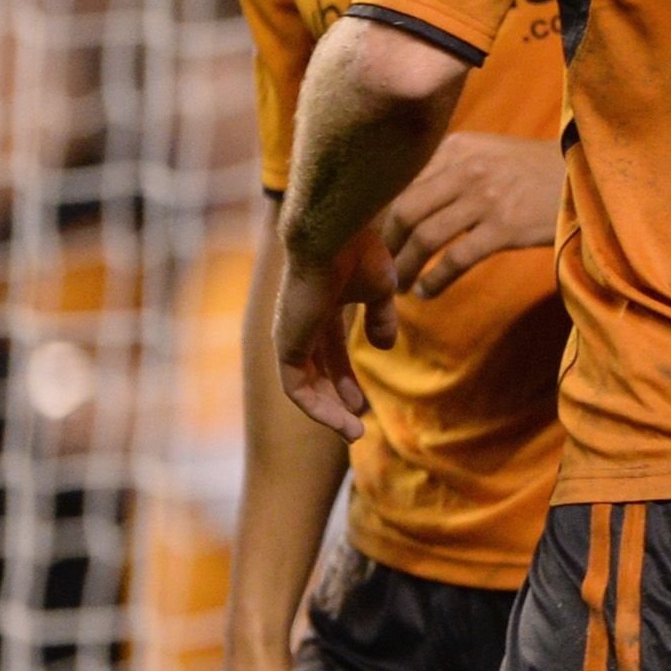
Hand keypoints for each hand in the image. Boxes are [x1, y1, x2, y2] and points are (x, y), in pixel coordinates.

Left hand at [273, 232, 395, 439]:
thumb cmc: (360, 253)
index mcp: (319, 310)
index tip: (363, 404)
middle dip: (336, 401)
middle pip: (316, 375)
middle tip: (357, 427)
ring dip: (328, 413)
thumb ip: (381, 317)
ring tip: (354, 434)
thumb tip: (384, 346)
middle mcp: (299, 326)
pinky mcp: (286, 346)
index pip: (329, 354)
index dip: (346, 380)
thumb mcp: (381, 290)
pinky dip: (318, 409)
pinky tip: (342, 422)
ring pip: (305, 388)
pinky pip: (297, 389)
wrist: (334, 236)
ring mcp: (290, 337)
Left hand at [381, 132, 563, 297]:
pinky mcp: (505, 227)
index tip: (371, 240)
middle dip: (385, 245)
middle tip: (380, 268)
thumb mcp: (488, 154)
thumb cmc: (534, 170)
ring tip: (398, 286)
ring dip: (404, 267)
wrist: (588, 178)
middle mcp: (467, 168)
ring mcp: (486, 198)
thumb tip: (400, 202)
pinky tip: (426, 292)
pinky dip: (434, 280)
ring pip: (425, 237)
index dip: (378, 215)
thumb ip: (448, 168)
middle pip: (405, 209)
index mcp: (457, 147)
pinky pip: (455, 259)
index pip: (401, 181)